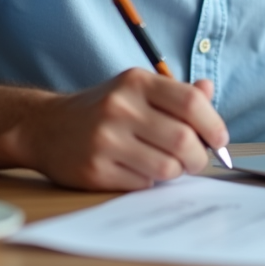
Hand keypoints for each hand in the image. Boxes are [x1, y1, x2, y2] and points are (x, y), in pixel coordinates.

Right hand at [18, 68, 229, 190]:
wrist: (45, 127)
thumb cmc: (103, 109)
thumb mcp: (136, 89)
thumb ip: (175, 92)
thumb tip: (209, 91)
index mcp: (135, 82)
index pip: (191, 103)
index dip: (213, 124)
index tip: (219, 139)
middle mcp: (119, 107)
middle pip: (183, 140)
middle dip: (198, 156)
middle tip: (195, 159)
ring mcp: (105, 140)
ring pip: (166, 167)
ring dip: (175, 172)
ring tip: (167, 165)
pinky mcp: (94, 170)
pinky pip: (143, 184)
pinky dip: (149, 182)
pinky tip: (138, 169)